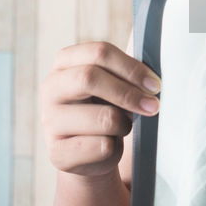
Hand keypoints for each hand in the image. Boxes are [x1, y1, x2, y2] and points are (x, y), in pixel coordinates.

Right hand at [40, 41, 160, 178]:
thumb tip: (152, 79)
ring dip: (124, 125)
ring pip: (104, 117)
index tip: (155, 84)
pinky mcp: (56, 152)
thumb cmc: (106, 110)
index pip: (99, 52)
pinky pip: (101, 147)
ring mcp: (49, 121)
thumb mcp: (113, 86)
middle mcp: (51, 88)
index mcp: (65, 63)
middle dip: (129, 93)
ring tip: (122, 128)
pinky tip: (107, 147)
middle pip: (90, 78)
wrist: (89, 153)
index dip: (131, 67)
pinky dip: (115, 149)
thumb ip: (127, 75)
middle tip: (153, 106)